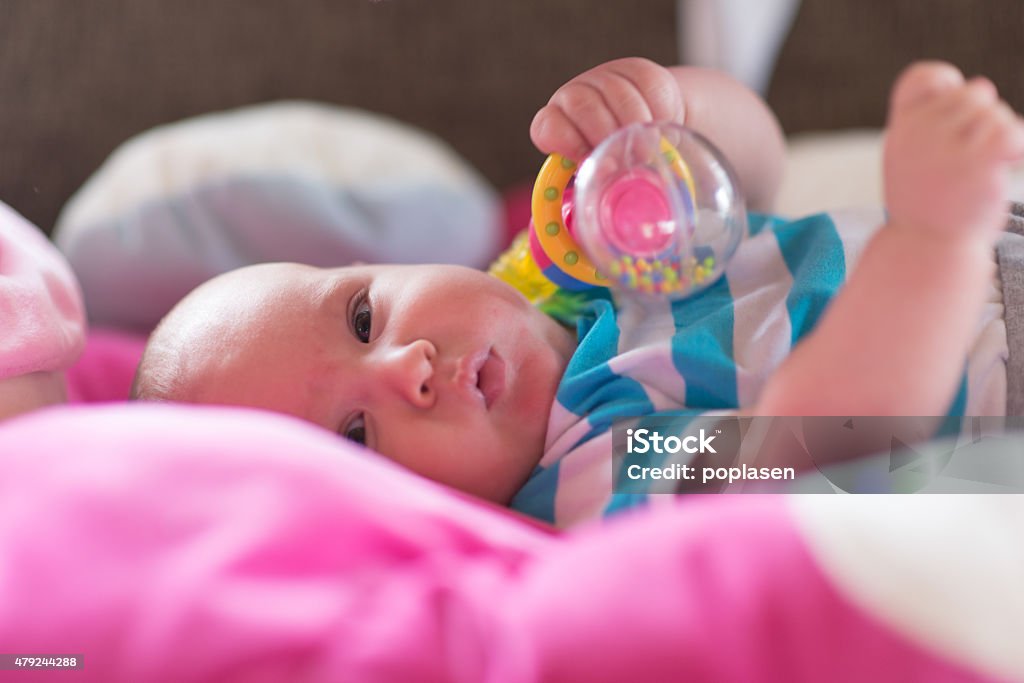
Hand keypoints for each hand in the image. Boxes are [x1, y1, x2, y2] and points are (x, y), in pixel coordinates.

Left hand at [530, 57, 683, 161]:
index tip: (588, 160)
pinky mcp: (637, 70)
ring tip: (645, 151)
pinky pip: (647, 86)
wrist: (652, 125)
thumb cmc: (619, 156)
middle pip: (582, 105)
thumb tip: (606, 177)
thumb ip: (598, 175)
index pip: (548, 127)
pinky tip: (660, 128)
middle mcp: (574, 95)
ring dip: (634, 126)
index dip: (567, 143)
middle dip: (605, 134)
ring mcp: (605, 78)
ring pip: (617, 93)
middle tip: (624, 158)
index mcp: (556, 123)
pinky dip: (657, 112)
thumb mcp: (603, 170)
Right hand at [884, 61, 1023, 241]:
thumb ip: (931, 121)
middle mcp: (919, 133)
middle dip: (984, 118)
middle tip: (976, 154)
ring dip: (1002, 138)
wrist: (928, 249)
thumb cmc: (926, 205)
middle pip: (973, 93)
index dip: (947, 87)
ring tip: (987, 168)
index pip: (923, 78)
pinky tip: (1010, 163)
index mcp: (902, 129)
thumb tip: (980, 87)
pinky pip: (1012, 132)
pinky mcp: (978, 162)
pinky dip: (1018, 146)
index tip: (954, 119)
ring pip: (996, 114)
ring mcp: (947, 147)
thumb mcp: (910, 159)